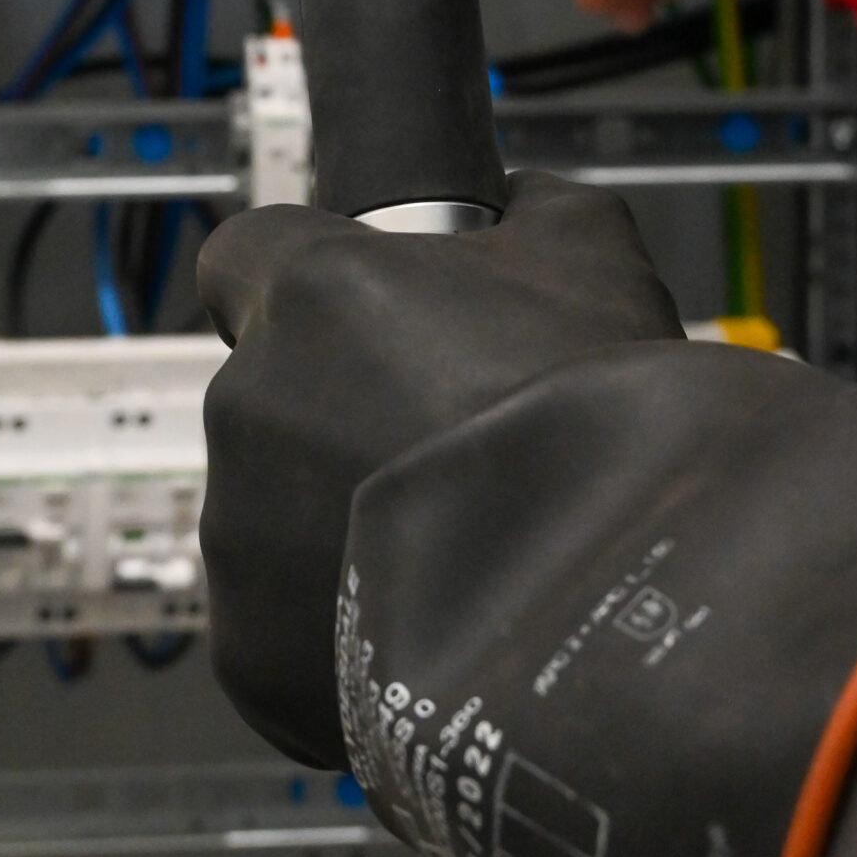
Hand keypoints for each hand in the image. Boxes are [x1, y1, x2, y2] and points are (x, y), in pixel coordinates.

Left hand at [195, 174, 682, 767]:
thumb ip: (527, 206)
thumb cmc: (599, 423)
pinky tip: (430, 624)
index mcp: (311, 291)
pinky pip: (278, 624)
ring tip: (453, 550)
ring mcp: (238, 534)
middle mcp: (249, 403)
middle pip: (270, 394)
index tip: (351, 313)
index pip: (243, 254)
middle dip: (337, 415)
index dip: (302, 280)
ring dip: (335, 523)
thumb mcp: (591, 251)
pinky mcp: (248, 652)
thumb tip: (516, 204)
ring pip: (271, 511)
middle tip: (441, 448)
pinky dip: (336, 629)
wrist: (617, 609)